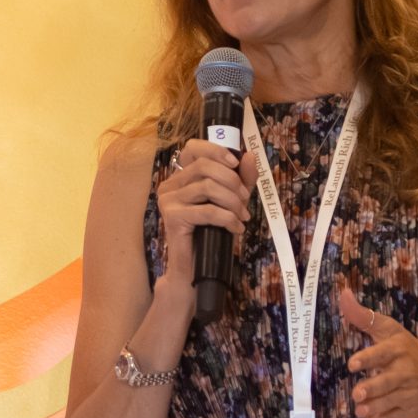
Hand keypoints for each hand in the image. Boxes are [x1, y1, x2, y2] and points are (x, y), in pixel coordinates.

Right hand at [153, 139, 258, 287]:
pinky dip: (228, 218)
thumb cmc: (210, 235)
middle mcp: (169, 185)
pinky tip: (236, 228)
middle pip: (204, 166)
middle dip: (232, 181)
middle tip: (244, 201)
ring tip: (242, 217)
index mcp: (180, 177)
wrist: (193, 269)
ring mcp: (168, 200)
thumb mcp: (230, 201)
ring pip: (208, 186)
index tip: (236, 164)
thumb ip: (241, 179)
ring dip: (232, 202)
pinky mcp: (172, 217)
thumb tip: (249, 156)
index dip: (216, 150)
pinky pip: (207, 210)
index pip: (192, 148)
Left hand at [339, 289, 417, 417]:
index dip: (368, 358)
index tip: (353, 364)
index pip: (384, 353)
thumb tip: (343, 293)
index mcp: (398, 350)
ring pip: (389, 403)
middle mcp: (404, 372)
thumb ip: (364, 316)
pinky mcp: (408, 412)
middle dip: (374, 388)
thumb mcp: (390, 330)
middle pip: (388, 381)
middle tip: (358, 393)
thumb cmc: (409, 351)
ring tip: (360, 411)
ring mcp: (407, 394)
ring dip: (374, 408)